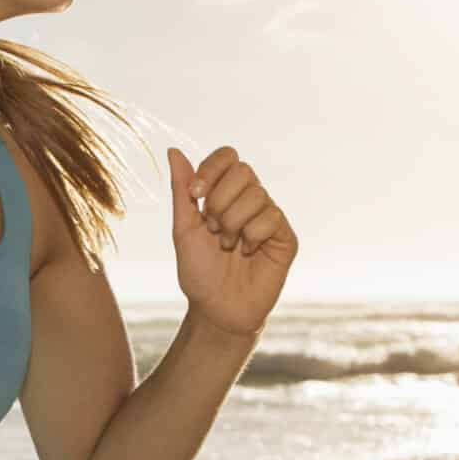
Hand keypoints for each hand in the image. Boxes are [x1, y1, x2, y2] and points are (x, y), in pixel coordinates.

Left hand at [168, 144, 295, 338]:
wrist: (216, 309)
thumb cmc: (199, 272)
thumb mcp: (183, 228)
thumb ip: (181, 190)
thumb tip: (173, 150)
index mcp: (225, 194)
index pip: (228, 156)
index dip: (211, 169)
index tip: (195, 195)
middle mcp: (250, 200)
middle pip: (243, 170)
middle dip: (220, 201)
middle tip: (214, 229)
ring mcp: (269, 217)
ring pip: (257, 195)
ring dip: (233, 223)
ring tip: (228, 246)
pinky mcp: (285, 236)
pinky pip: (271, 217)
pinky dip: (252, 236)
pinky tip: (248, 253)